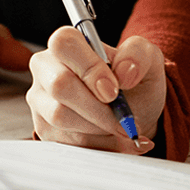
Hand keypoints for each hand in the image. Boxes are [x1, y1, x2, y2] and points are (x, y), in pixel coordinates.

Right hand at [27, 26, 161, 153]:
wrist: (131, 114)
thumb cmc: (133, 83)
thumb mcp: (148, 60)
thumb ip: (138, 54)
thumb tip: (123, 72)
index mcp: (67, 44)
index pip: (65, 44)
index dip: (90, 68)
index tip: (114, 91)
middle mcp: (46, 68)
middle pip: (59, 85)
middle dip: (97, 108)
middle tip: (123, 120)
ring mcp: (41, 100)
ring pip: (60, 116)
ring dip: (99, 129)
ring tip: (124, 130)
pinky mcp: (43, 128)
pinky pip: (65, 141)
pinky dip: (99, 146)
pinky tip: (117, 142)